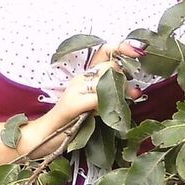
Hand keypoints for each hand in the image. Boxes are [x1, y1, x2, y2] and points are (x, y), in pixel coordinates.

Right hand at [16, 41, 144, 158]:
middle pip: (110, 65)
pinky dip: (108, 102)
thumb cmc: (72, 123)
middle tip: (135, 92)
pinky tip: (113, 109)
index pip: (104, 52)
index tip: (139, 50)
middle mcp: (80, 78)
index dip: (122, 47)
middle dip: (126, 76)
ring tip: (132, 97)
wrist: (45, 136)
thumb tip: (135, 90)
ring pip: (105, 79)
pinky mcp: (72, 104)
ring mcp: (75, 89)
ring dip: (121, 89)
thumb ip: (111, 95)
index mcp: (86, 75)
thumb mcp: (96, 105)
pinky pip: (97, 98)